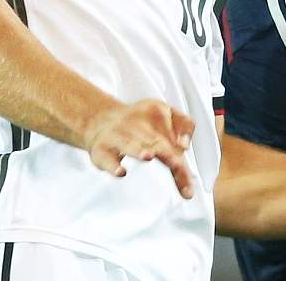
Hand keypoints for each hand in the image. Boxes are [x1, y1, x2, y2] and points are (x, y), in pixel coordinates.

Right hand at [82, 99, 196, 198]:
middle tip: (176, 163)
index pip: (172, 126)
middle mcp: (136, 124)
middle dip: (165, 152)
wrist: (101, 118)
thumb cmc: (141, 124)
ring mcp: (117, 136)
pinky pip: (106, 159)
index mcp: (157, 113)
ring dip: (138, 150)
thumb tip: (185, 146)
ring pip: (129, 145)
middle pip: (155, 140)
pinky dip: (113, 166)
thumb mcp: (167, 116)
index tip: (185, 149)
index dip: (182, 136)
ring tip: (148, 156)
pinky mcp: (101, 150)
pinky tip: (121, 172)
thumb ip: (184, 128)